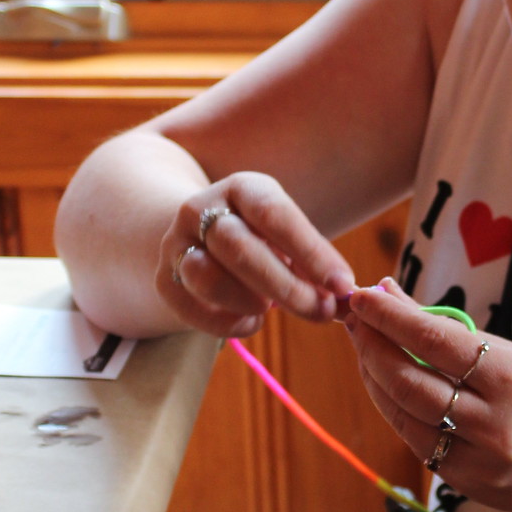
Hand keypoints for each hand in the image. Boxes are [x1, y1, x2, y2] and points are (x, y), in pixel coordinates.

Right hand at [156, 173, 356, 338]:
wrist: (197, 235)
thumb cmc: (262, 240)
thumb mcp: (287, 237)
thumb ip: (314, 264)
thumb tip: (348, 299)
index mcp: (242, 188)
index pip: (275, 215)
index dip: (311, 252)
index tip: (343, 284)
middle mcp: (201, 209)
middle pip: (239, 248)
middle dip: (286, 286)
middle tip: (321, 312)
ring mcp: (176, 244)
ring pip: (206, 277)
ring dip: (248, 300)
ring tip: (271, 309)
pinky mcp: (163, 280)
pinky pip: (191, 308)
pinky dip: (226, 323)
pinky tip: (250, 320)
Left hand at [345, 279, 511, 508]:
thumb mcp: (506, 350)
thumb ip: (443, 323)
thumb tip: (386, 290)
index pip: (436, 340)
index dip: (391, 317)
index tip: (362, 298)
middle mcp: (496, 422)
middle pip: (411, 381)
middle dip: (373, 346)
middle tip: (354, 320)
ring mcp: (479, 459)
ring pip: (404, 415)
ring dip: (373, 377)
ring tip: (363, 348)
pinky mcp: (466, 483)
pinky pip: (415, 441)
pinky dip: (393, 409)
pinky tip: (384, 386)